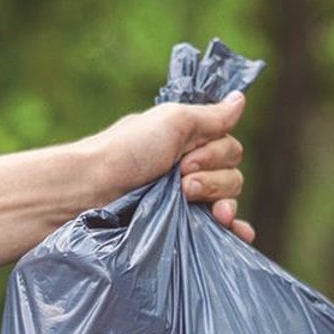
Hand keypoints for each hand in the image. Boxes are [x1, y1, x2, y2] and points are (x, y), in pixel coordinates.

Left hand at [86, 92, 254, 242]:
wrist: (93, 192)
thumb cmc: (127, 152)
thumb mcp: (171, 122)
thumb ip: (210, 116)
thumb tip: (241, 98)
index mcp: (189, 144)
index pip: (230, 149)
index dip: (215, 155)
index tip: (185, 159)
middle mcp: (191, 172)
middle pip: (233, 176)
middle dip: (212, 180)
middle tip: (181, 183)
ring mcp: (187, 203)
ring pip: (229, 202)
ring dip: (219, 202)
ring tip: (190, 204)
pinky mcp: (183, 229)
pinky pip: (223, 231)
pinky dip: (235, 230)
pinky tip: (238, 235)